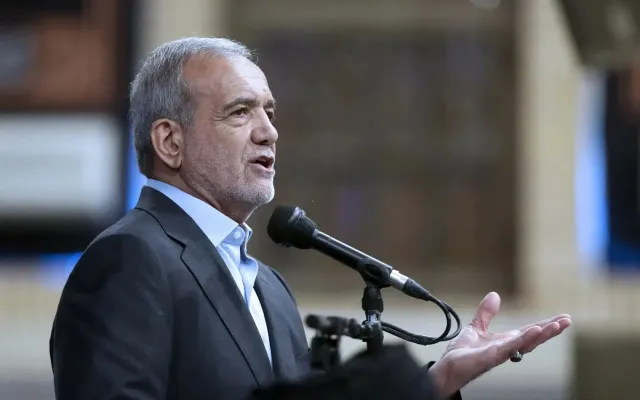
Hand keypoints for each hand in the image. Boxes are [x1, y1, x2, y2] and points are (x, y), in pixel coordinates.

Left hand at [428, 292, 570, 396]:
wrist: (448, 367)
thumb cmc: (463, 353)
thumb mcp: (476, 327)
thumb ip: (486, 313)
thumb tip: (494, 295)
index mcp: (506, 340)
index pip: (530, 331)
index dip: (546, 325)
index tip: (563, 318)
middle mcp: (508, 348)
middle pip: (534, 338)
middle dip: (551, 330)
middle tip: (568, 320)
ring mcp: (502, 353)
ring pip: (527, 343)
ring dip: (543, 334)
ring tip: (559, 325)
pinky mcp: (492, 356)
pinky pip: (511, 347)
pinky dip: (524, 339)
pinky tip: (535, 331)